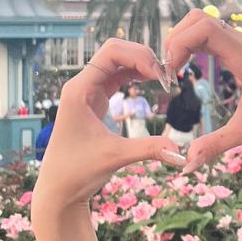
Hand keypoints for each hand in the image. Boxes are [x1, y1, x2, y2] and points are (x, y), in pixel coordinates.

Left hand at [31, 40, 186, 215]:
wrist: (59, 189)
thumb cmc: (78, 172)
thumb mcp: (116, 157)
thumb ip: (150, 149)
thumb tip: (182, 153)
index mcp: (79, 90)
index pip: (112, 54)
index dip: (140, 57)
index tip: (161, 78)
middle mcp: (81, 85)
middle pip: (115, 51)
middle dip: (143, 57)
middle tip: (166, 77)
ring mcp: (88, 91)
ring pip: (118, 62)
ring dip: (142, 64)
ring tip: (164, 80)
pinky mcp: (95, 101)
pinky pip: (118, 76)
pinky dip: (137, 74)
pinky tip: (153, 82)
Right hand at [163, 10, 241, 172]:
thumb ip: (214, 146)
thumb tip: (185, 164)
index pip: (205, 29)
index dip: (180, 44)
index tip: (172, 74)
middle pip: (199, 19)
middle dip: (176, 40)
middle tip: (169, 71)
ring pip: (203, 22)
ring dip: (183, 39)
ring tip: (175, 69)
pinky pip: (211, 32)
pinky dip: (193, 42)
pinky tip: (187, 66)